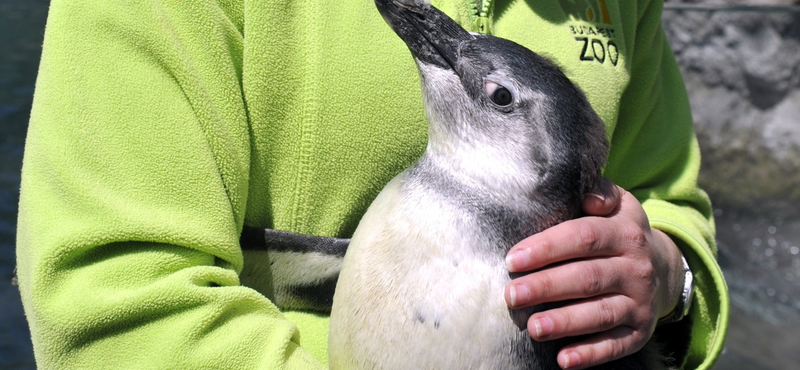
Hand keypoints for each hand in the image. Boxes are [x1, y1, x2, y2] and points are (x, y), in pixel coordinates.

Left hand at [504, 179, 684, 368]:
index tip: (512, 259)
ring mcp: (640, 302)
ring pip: (601, 313)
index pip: (584, 237)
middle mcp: (635, 268)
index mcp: (625, 232)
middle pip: (588, 277)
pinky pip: (616, 345)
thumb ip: (600, 191)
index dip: (547, 248)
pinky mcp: (639, 332)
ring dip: (566, 322)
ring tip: (534, 328)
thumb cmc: (618, 232)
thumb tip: (588, 196)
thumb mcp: (619, 203)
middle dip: (547, 287)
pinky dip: (591, 354)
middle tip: (511, 295)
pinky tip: (563, 359)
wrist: (664, 267)